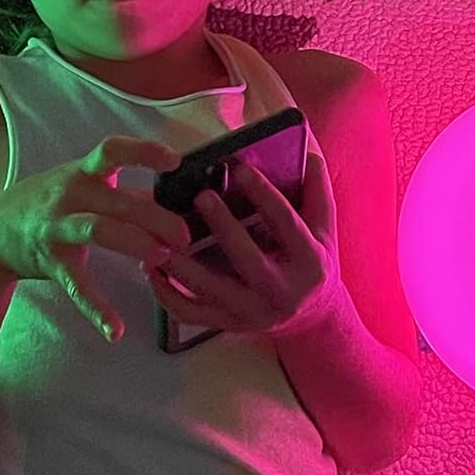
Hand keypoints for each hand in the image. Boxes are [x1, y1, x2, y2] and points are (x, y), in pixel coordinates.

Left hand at [145, 158, 341, 339]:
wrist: (311, 317)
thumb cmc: (310, 261)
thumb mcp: (323, 228)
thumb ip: (315, 190)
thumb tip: (308, 149)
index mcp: (309, 262)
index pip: (287, 224)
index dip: (265, 196)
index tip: (241, 169)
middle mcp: (281, 292)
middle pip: (248, 260)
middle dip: (224, 227)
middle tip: (201, 196)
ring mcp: (252, 312)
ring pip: (210, 290)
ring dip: (181, 263)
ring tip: (160, 233)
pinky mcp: (227, 324)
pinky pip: (190, 312)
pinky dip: (165, 293)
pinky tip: (150, 266)